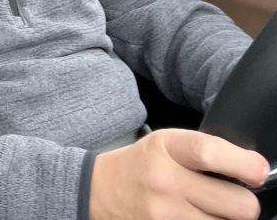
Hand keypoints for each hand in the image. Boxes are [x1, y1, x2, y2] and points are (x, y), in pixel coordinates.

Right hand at [89, 128, 268, 219]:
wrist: (96, 190)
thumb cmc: (140, 165)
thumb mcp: (165, 143)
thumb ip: (204, 152)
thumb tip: (253, 171)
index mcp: (166, 149)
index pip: (210, 152)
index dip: (245, 164)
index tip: (258, 172)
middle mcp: (164, 182)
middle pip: (236, 204)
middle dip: (245, 204)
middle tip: (236, 200)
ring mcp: (163, 215)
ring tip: (211, 211)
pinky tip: (197, 218)